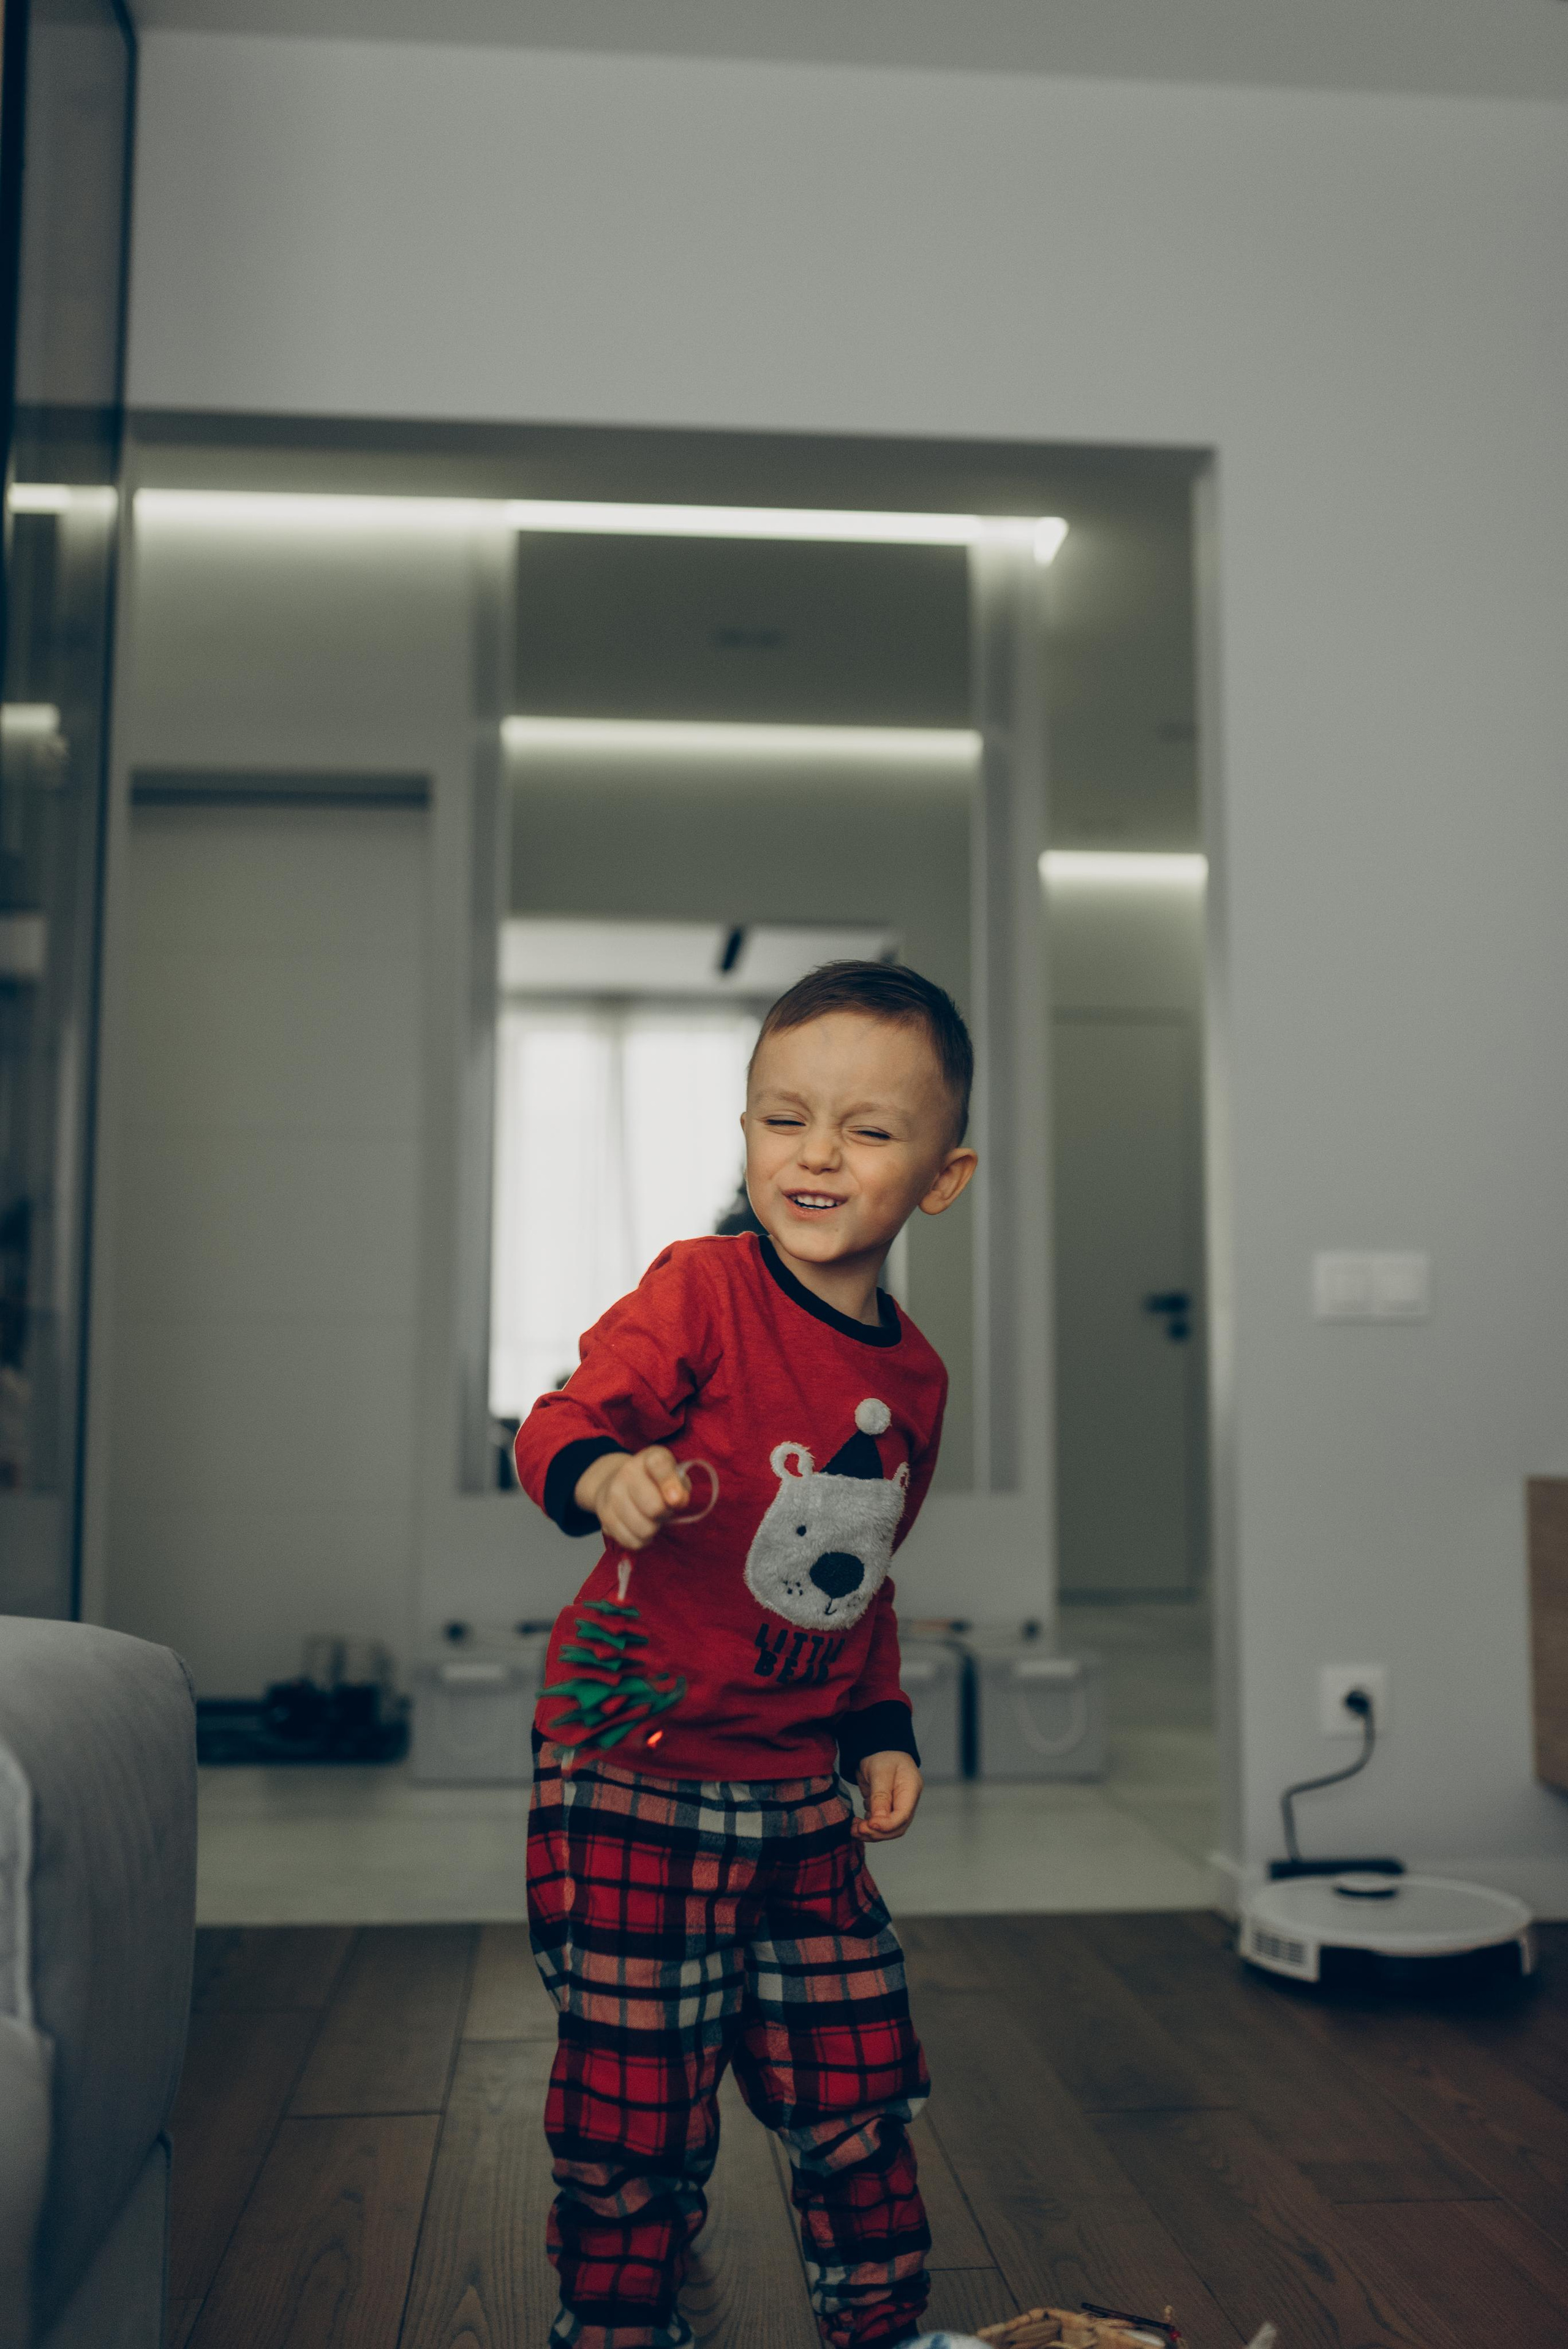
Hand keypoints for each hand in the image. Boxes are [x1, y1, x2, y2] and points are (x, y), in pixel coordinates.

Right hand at [576, 1446, 691, 1552]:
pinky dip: (641, 1540)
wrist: (614, 1481)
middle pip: (653, 1507)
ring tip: (651, 1519)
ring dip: (654, 1528)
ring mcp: (613, 1495)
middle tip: (664, 1510)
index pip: (659, 1465)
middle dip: (665, 1514)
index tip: (677, 1500)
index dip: (670, 1484)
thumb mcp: (672, 1475)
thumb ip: (681, 1486)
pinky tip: (640, 1528)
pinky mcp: (606, 1518)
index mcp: (649, 1458)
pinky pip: (632, 1541)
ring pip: (644, 1529)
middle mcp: (627, 1473)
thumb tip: (679, 1501)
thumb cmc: (652, 1481)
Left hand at [853, 1751, 922, 1842]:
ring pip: (888, 1830)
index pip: (903, 1815)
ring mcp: (897, 1807)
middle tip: (858, 1830)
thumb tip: (879, 1820)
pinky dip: (868, 1828)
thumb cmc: (883, 1755)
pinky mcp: (886, 1810)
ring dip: (871, 1833)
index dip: (887, 1825)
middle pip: (897, 1827)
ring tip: (854, 1829)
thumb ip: (880, 1796)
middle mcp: (907, 1802)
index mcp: (911, 1790)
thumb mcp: (880, 1772)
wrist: (878, 1749)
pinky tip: (857, 1825)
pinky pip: (879, 1825)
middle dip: (877, 1833)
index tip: (870, 1825)